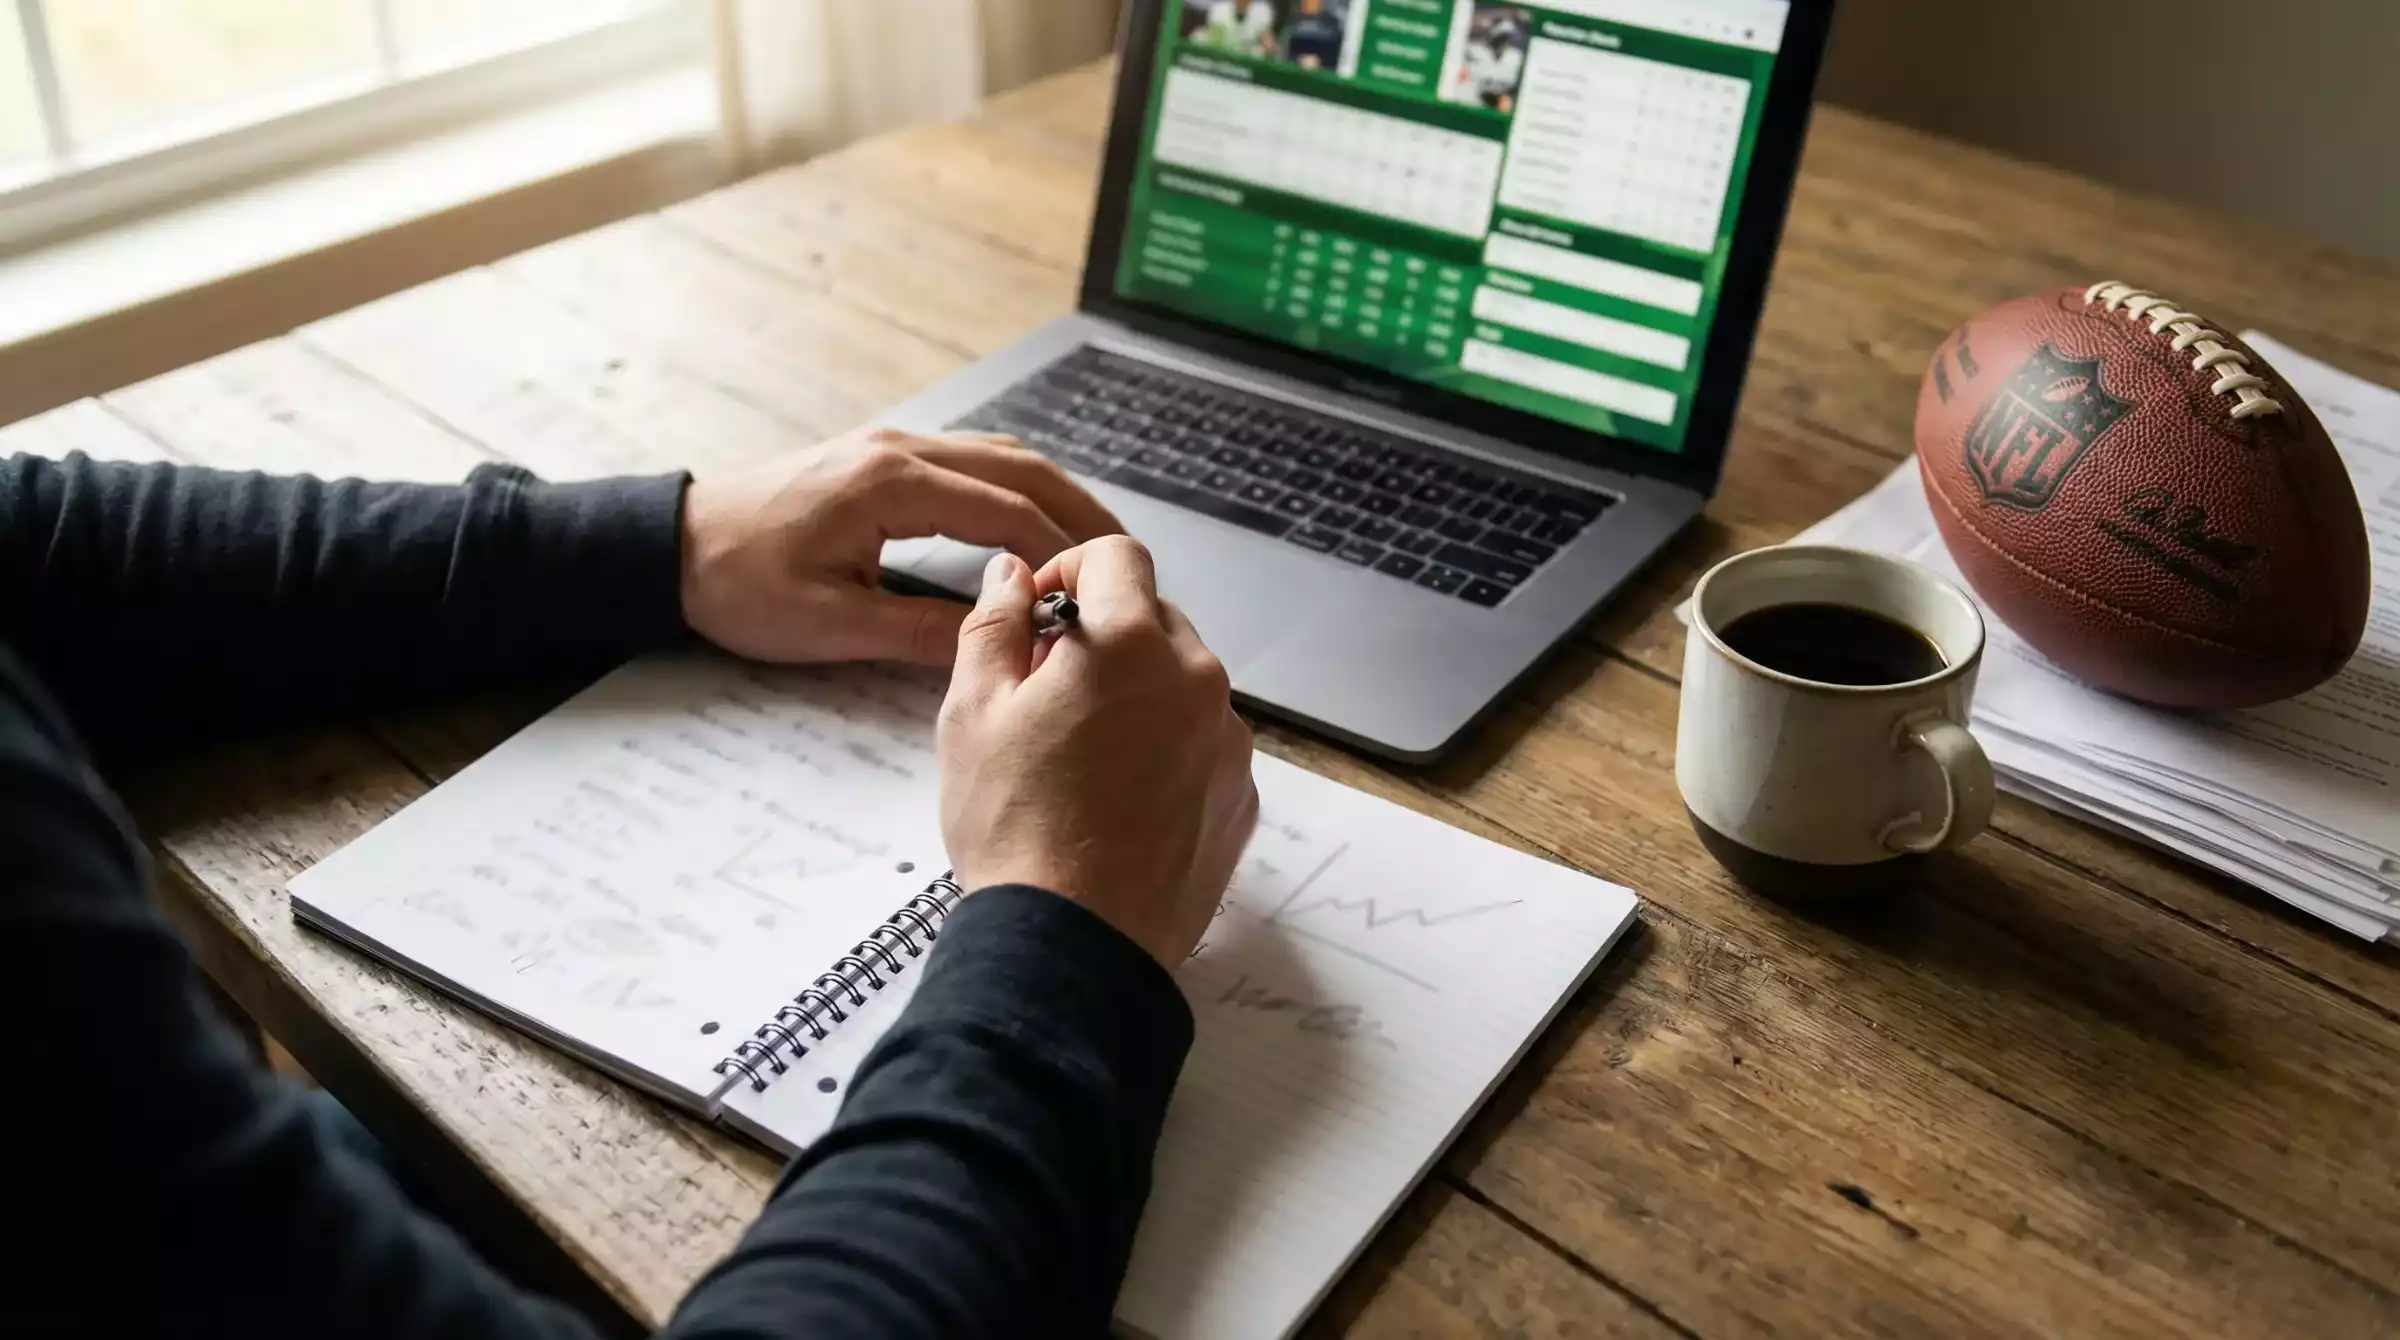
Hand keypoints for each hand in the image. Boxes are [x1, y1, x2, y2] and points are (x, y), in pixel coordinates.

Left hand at [679, 428, 1121, 665]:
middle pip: (1020, 467)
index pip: (1006, 510)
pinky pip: (973, 459)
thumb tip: (1000, 644)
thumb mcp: (830, 625)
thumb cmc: (738, 586)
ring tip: (1096, 544)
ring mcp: (893, 446)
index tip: (1098, 592)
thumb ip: (921, 632)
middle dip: (1079, 513)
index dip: (1061, 553)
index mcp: (890, 484)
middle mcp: (900, 449)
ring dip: (1055, 494)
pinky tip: (1038, 521)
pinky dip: (1018, 486)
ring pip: (1002, 455)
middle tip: (1124, 562)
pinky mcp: (883, 458)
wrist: (673, 548)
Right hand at [938, 538, 1258, 968]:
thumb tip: (1011, 574)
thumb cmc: (1013, 828)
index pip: (1115, 555)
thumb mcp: (972, 713)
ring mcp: (1229, 741)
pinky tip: (1120, 800)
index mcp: (1130, 643)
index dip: (1068, 571)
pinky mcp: (1242, 796)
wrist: (1072, 945)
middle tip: (1048, 693)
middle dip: (1103, 635)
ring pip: (1184, 682)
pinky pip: (1205, 743)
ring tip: (1083, 758)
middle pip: (1155, 617)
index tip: (1039, 615)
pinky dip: (1169, 750)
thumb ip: (993, 623)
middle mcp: (1197, 679)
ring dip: (1140, 694)